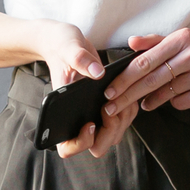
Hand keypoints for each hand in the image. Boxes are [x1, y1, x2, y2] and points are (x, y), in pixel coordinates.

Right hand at [27, 24, 129, 161]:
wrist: (65, 42)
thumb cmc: (61, 46)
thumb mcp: (68, 47)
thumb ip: (80, 58)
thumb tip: (97, 73)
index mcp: (61, 113)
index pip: (67, 147)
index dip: (81, 143)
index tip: (90, 124)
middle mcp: (77, 119)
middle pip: (97, 146)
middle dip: (110, 131)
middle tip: (110, 107)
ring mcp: (93, 115)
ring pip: (113, 135)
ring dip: (122, 121)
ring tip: (121, 96)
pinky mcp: (106, 107)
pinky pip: (122, 120)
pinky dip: (129, 110)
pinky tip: (128, 91)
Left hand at [107, 27, 189, 116]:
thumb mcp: (184, 39)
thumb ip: (156, 42)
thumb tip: (131, 42)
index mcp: (182, 38)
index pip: (145, 61)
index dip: (124, 78)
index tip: (110, 90)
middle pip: (151, 79)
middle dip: (128, 95)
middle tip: (112, 107)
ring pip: (166, 92)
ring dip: (151, 101)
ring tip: (143, 104)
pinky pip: (182, 101)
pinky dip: (174, 102)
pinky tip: (174, 99)